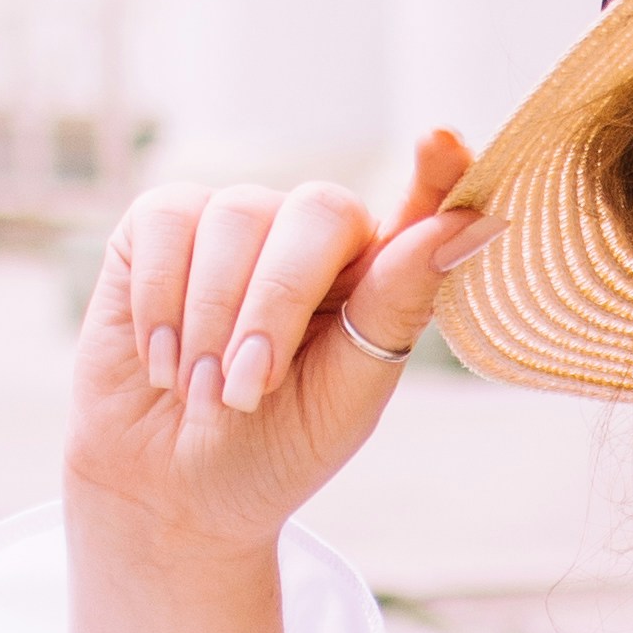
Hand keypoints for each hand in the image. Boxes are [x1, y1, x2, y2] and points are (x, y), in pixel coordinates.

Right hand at [61, 126, 483, 573]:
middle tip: (245, 392)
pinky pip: (167, 222)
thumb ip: (398, 307)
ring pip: (235, 218)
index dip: (437, 174)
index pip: (421, 209)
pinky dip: (160, 302)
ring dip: (212, 321)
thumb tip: (472, 224)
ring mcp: (237, 223)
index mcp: (377, 276)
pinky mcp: (162, 225)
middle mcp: (311, 237)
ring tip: (203, 394)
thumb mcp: (347, 394)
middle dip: (276, 308)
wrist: (171, 489)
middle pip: (315, 213)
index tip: (444, 143)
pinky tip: (162, 362)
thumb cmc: (274, 447)